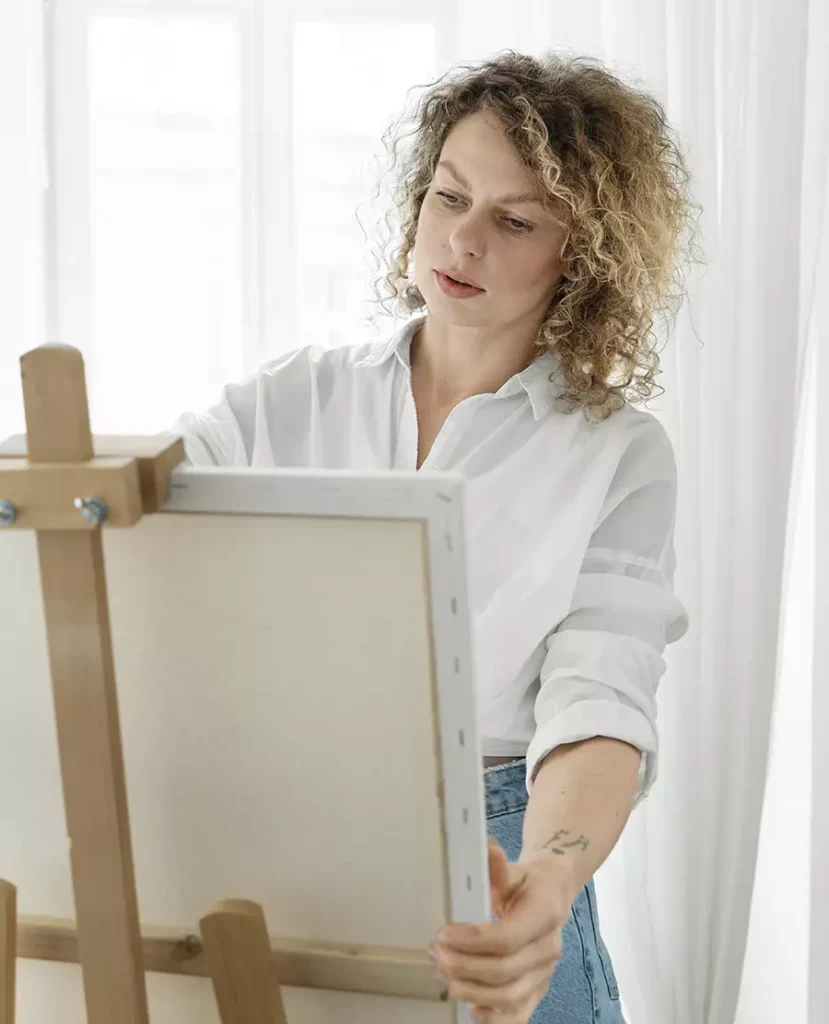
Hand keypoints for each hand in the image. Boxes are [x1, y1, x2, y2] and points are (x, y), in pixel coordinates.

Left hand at [429, 837, 574, 1023]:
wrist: (552, 895)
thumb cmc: (528, 883)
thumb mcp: (513, 869)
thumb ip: (496, 865)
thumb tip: (484, 848)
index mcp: (545, 913)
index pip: (508, 937)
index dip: (474, 940)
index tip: (444, 935)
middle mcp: (549, 947)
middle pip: (505, 970)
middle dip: (465, 966)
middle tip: (437, 955)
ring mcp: (545, 972)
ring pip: (510, 996)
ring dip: (473, 990)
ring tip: (446, 977)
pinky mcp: (538, 988)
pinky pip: (519, 1013)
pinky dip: (495, 1017)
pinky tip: (472, 1009)